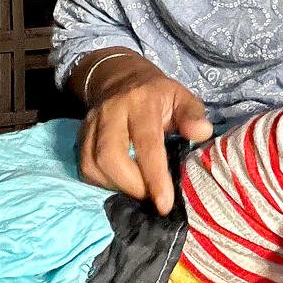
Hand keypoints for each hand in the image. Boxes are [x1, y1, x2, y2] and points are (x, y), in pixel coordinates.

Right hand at [75, 52, 213, 214]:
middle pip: (110, 156)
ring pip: (92, 165)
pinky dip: (102, 183)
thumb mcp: (182, 98)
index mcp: (141, 103)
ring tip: (138, 190)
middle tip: (150, 197)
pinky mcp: (80, 135)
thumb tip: (202, 133)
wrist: (122, 78)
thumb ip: (193, 115)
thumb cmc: (159, 95)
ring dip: (115, 187)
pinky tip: (120, 183)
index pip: (146, 142)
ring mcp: (91, 123)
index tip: (164, 204)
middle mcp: (111, 111)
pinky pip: (84, 167)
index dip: (154, 176)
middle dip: (131, 186)